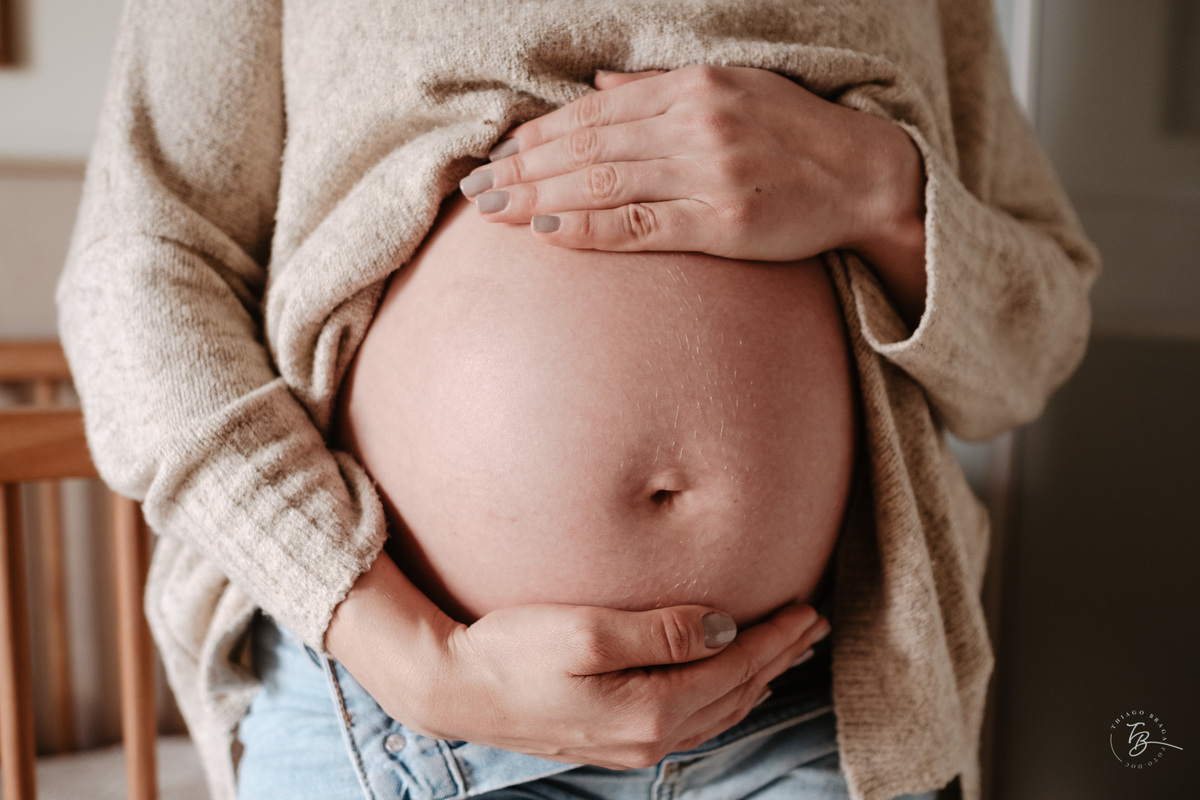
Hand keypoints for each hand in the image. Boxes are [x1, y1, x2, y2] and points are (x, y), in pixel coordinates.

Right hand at [411, 601, 828, 768]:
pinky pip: (691, 722)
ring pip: (717, 712)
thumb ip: (664, 631)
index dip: (776, 637)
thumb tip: (727, 628)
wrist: (453, 688)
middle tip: (813, 627)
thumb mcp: (588, 630)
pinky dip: (722, 699)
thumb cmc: (513, 650)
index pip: (735, 668)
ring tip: (784, 653)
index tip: (808, 608)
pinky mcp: (613, 740)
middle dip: (778, 658)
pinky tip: (726, 685)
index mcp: (651, 710)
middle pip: (735, 694)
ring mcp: (632, 746)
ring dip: (755, 680)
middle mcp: (650, 738)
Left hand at [459, 65, 925, 321]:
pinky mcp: (721, 224)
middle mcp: (695, 124)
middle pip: (587, 146)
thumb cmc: (795, 133)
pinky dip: (586, 228)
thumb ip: (661, 85)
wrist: (864, 177)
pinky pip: (638, 226)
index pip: (595, 110)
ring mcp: (707, 174)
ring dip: (538, 198)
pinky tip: (544, 232)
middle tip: (474, 186)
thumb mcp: (734, 87)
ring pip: (602, 184)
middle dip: (522, 167)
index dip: (539, 133)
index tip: (498, 152)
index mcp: (693, 86)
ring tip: (492, 210)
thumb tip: (599, 82)